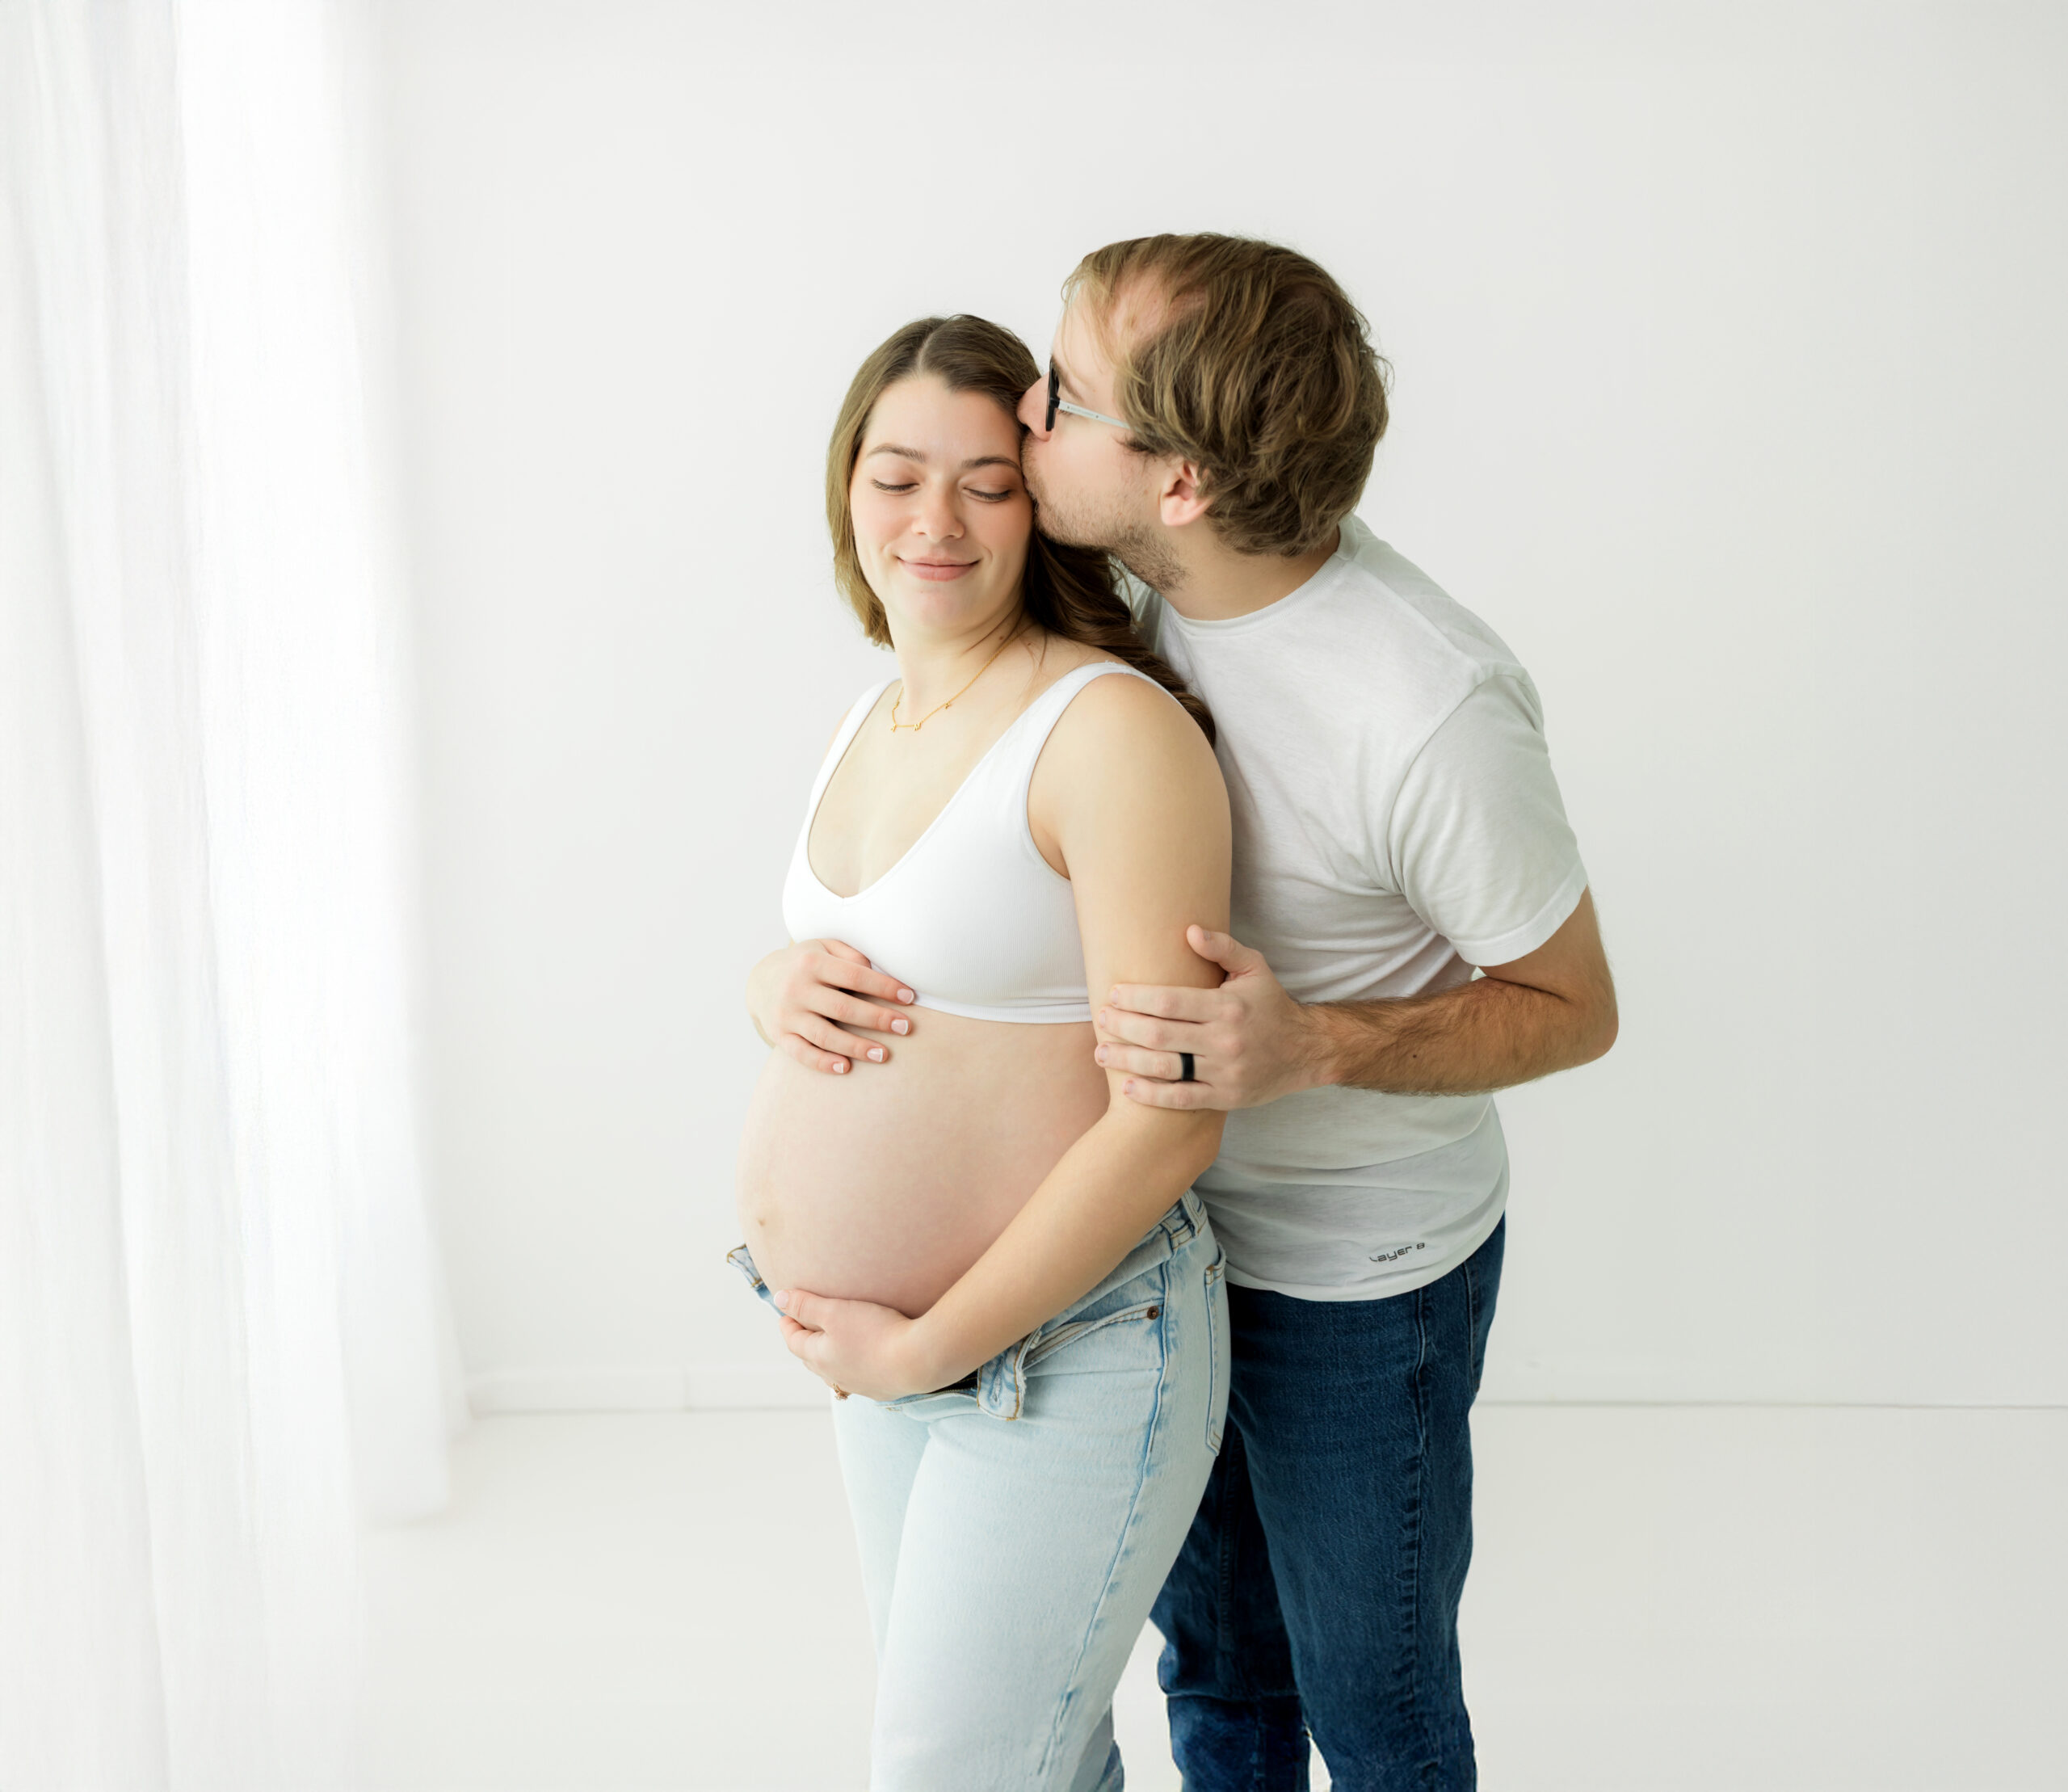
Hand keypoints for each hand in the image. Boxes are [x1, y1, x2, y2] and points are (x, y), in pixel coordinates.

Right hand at [747, 938, 914, 1075]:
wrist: (761, 980)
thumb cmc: (806, 963)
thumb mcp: (825, 947)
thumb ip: (851, 956)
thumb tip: (879, 975)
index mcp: (812, 962)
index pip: (855, 975)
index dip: (884, 987)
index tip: (909, 997)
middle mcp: (796, 988)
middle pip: (843, 1008)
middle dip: (877, 1019)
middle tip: (905, 1027)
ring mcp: (786, 1014)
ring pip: (824, 1035)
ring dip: (856, 1047)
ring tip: (883, 1054)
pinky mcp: (779, 1035)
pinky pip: (801, 1053)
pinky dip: (823, 1063)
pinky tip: (845, 1068)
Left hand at [772, 1289, 947, 1402]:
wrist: (917, 1361)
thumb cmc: (875, 1332)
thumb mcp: (836, 1311)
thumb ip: (807, 1304)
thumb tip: (779, 1298)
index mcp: (819, 1357)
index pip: (794, 1342)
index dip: (788, 1325)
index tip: (784, 1313)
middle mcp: (835, 1376)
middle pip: (811, 1359)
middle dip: (804, 1342)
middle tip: (803, 1328)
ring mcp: (858, 1385)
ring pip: (833, 1372)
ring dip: (827, 1358)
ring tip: (829, 1347)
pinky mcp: (880, 1388)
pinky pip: (857, 1378)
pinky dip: (851, 1367)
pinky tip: (861, 1363)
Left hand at [1097, 925, 1325, 1110]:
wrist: (1306, 1051)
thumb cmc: (1270, 1004)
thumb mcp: (1254, 967)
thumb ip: (1222, 947)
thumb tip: (1189, 930)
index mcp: (1227, 1006)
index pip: (1169, 1001)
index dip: (1135, 998)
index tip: (1113, 995)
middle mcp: (1225, 1040)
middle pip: (1159, 1034)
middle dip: (1123, 1027)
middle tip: (1100, 1021)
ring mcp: (1225, 1071)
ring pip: (1165, 1067)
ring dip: (1127, 1060)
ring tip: (1101, 1053)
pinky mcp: (1225, 1097)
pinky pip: (1181, 1098)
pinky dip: (1151, 1094)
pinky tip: (1127, 1085)